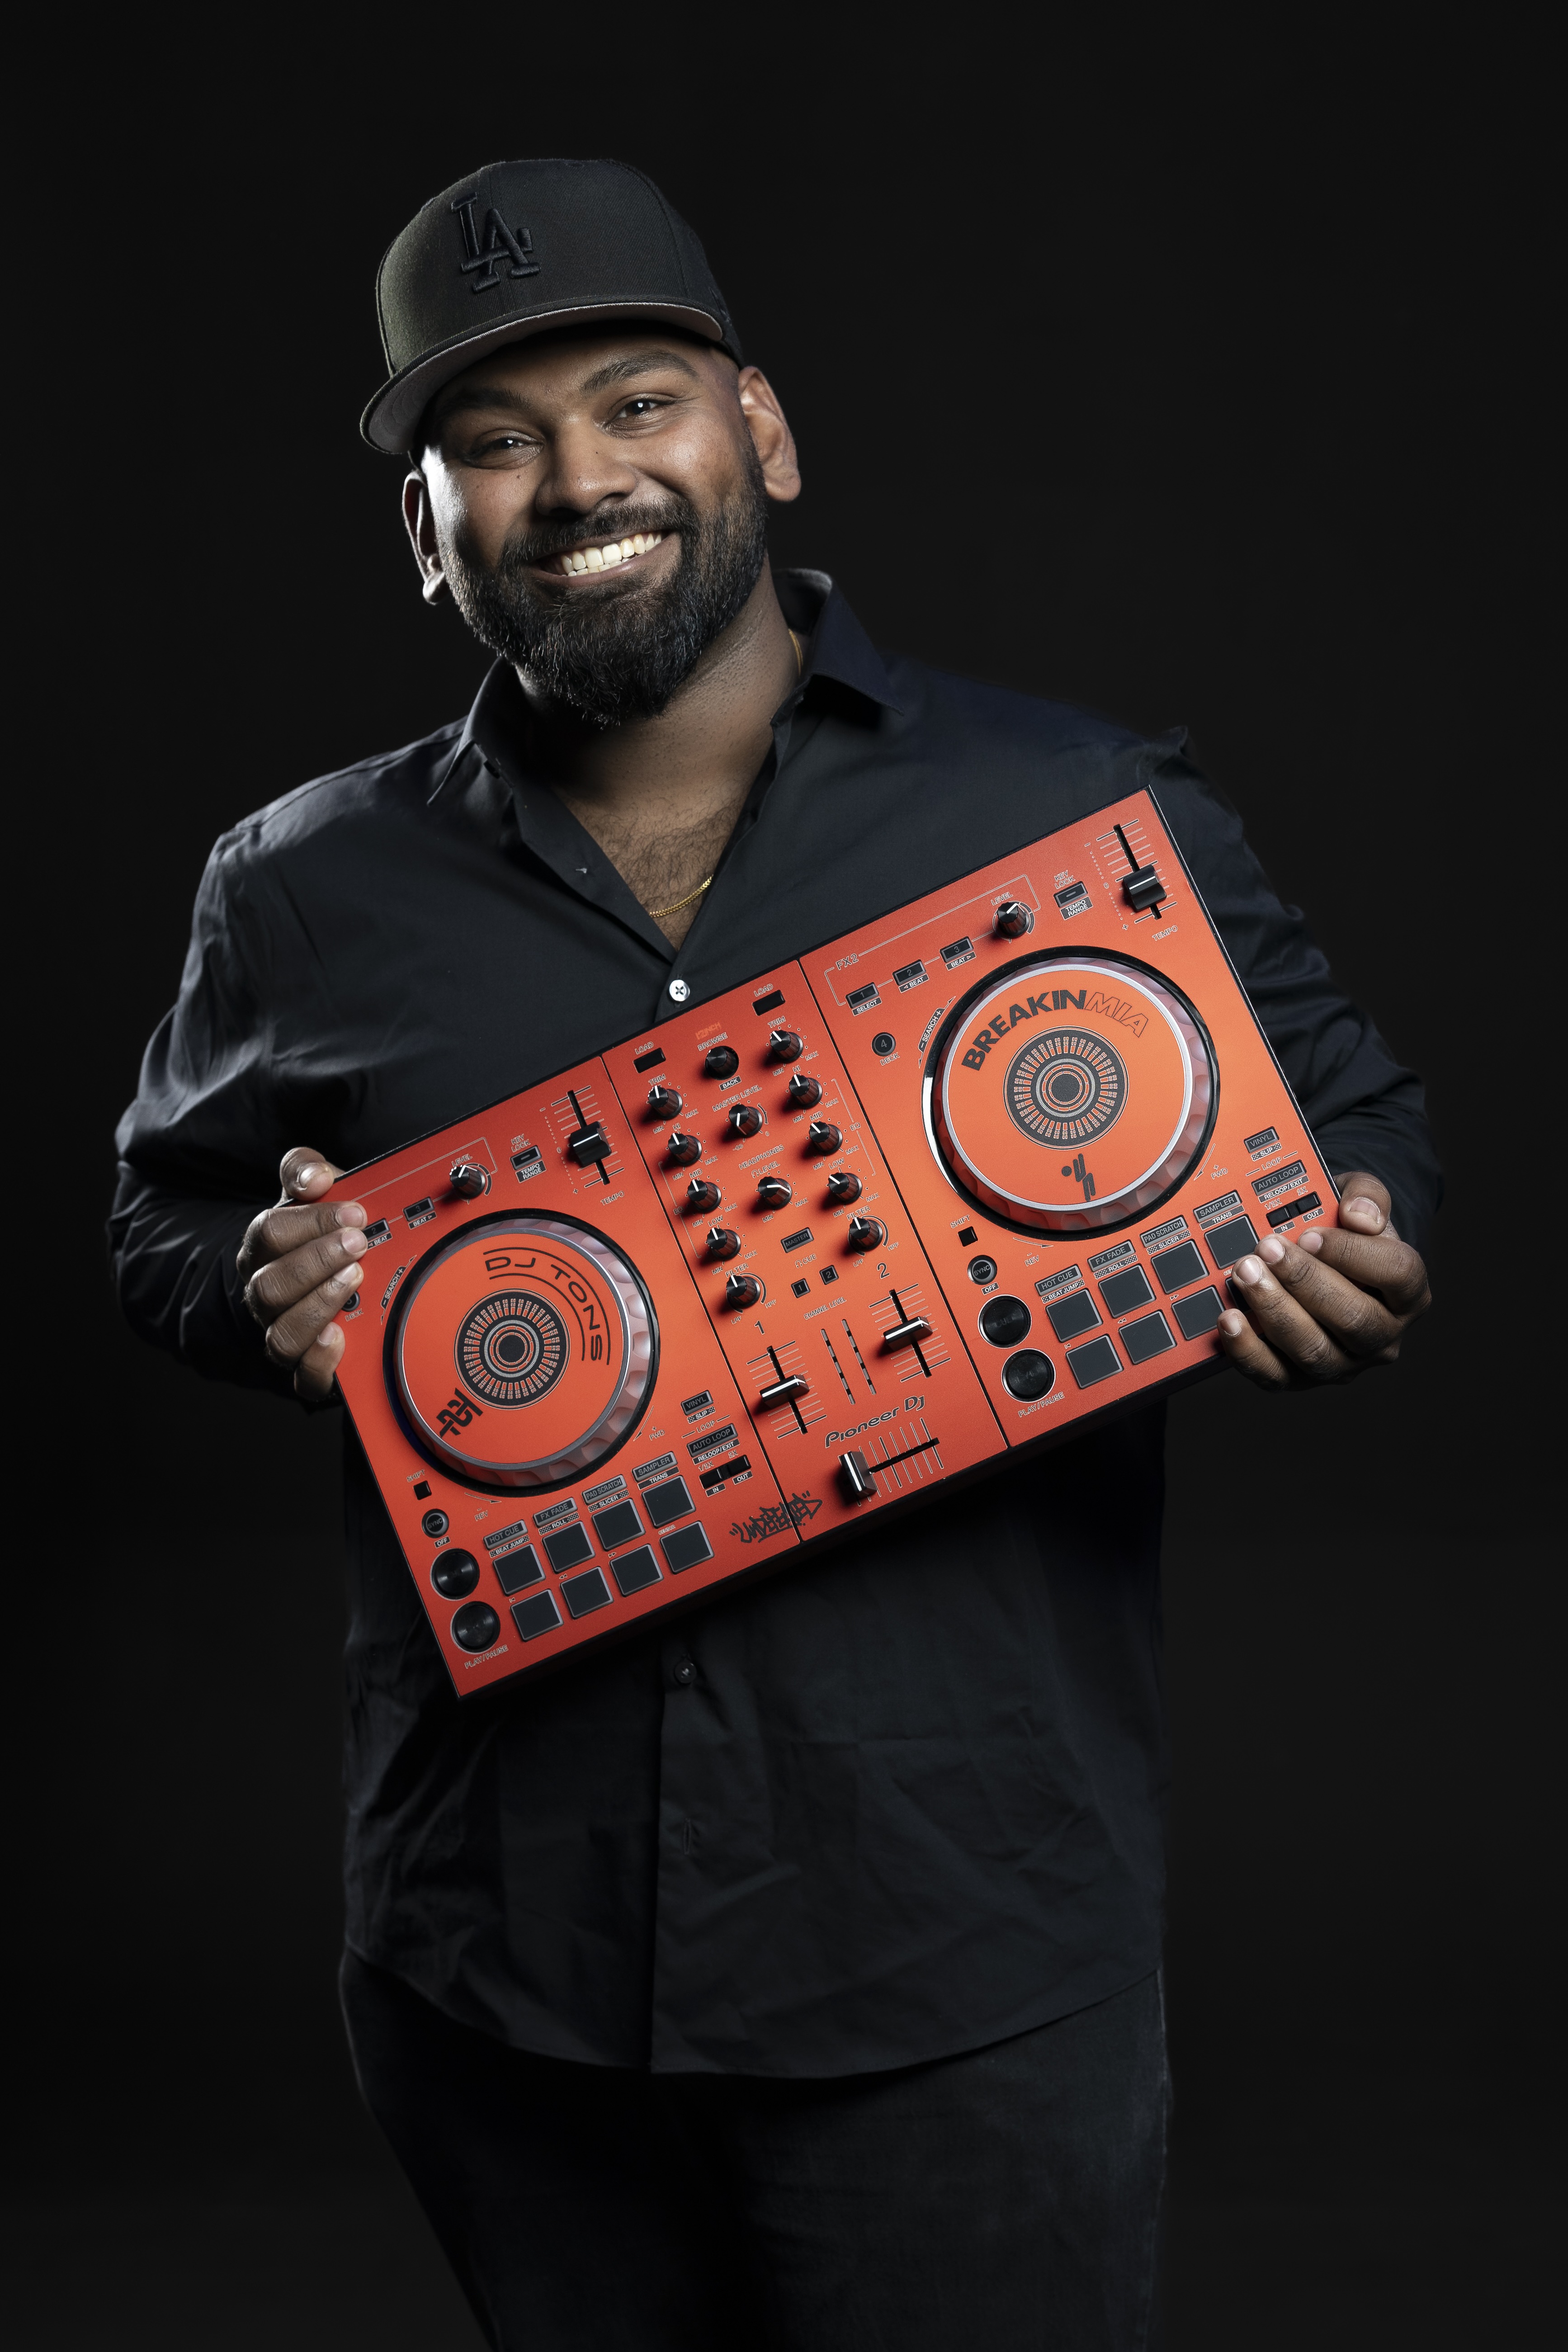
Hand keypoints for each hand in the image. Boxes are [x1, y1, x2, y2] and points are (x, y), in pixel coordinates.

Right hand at [236, 1147, 367, 1401]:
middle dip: (317, 1262)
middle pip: (270, 1285)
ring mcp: (282, 1330)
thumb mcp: (314, 1190)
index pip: (270, 1233)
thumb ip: (306, 1169)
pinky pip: (303, 1376)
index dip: (312, 1222)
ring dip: (320, 1305)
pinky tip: (341, 1337)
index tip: (354, 1213)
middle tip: (358, 1244)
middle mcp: (265, 1292)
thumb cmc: (322, 1231)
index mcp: (264, 1248)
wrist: (328, 1273)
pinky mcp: (306, 1364)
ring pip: (282, 1333)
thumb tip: (314, 1177)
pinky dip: (321, 1362)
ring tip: (355, 1280)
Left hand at [1216, 1172, 1430, 1390]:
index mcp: (1408, 1293)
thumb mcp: (1359, 1202)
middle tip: (1266, 1249)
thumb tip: (1359, 1214)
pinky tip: (1229, 1318)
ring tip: (1243, 1273)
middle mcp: (1382, 1336)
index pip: (1396, 1275)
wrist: (1322, 1267)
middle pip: (1353, 1318)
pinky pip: (1274, 1375)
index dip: (1351, 1253)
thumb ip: (1367, 1195)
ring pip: (1313, 1349)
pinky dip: (1247, 1349)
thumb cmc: (1344, 1234)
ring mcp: (1343, 1364)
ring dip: (1273, 1309)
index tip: (1309, 1234)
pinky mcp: (1301, 1380)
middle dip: (1303, 1280)